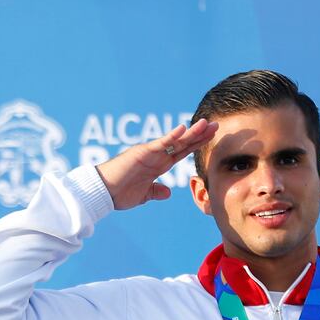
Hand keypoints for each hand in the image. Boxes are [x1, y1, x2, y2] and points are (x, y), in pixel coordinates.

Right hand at [96, 119, 217, 209]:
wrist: (102, 193)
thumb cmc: (119, 193)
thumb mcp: (143, 195)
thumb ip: (156, 191)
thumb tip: (168, 192)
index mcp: (157, 165)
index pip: (182, 152)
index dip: (197, 145)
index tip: (212, 138)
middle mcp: (156, 156)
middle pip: (183, 143)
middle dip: (200, 135)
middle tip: (216, 126)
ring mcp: (149, 152)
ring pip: (175, 141)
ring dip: (192, 133)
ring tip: (207, 124)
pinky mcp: (141, 153)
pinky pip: (160, 144)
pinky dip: (171, 137)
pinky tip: (183, 129)